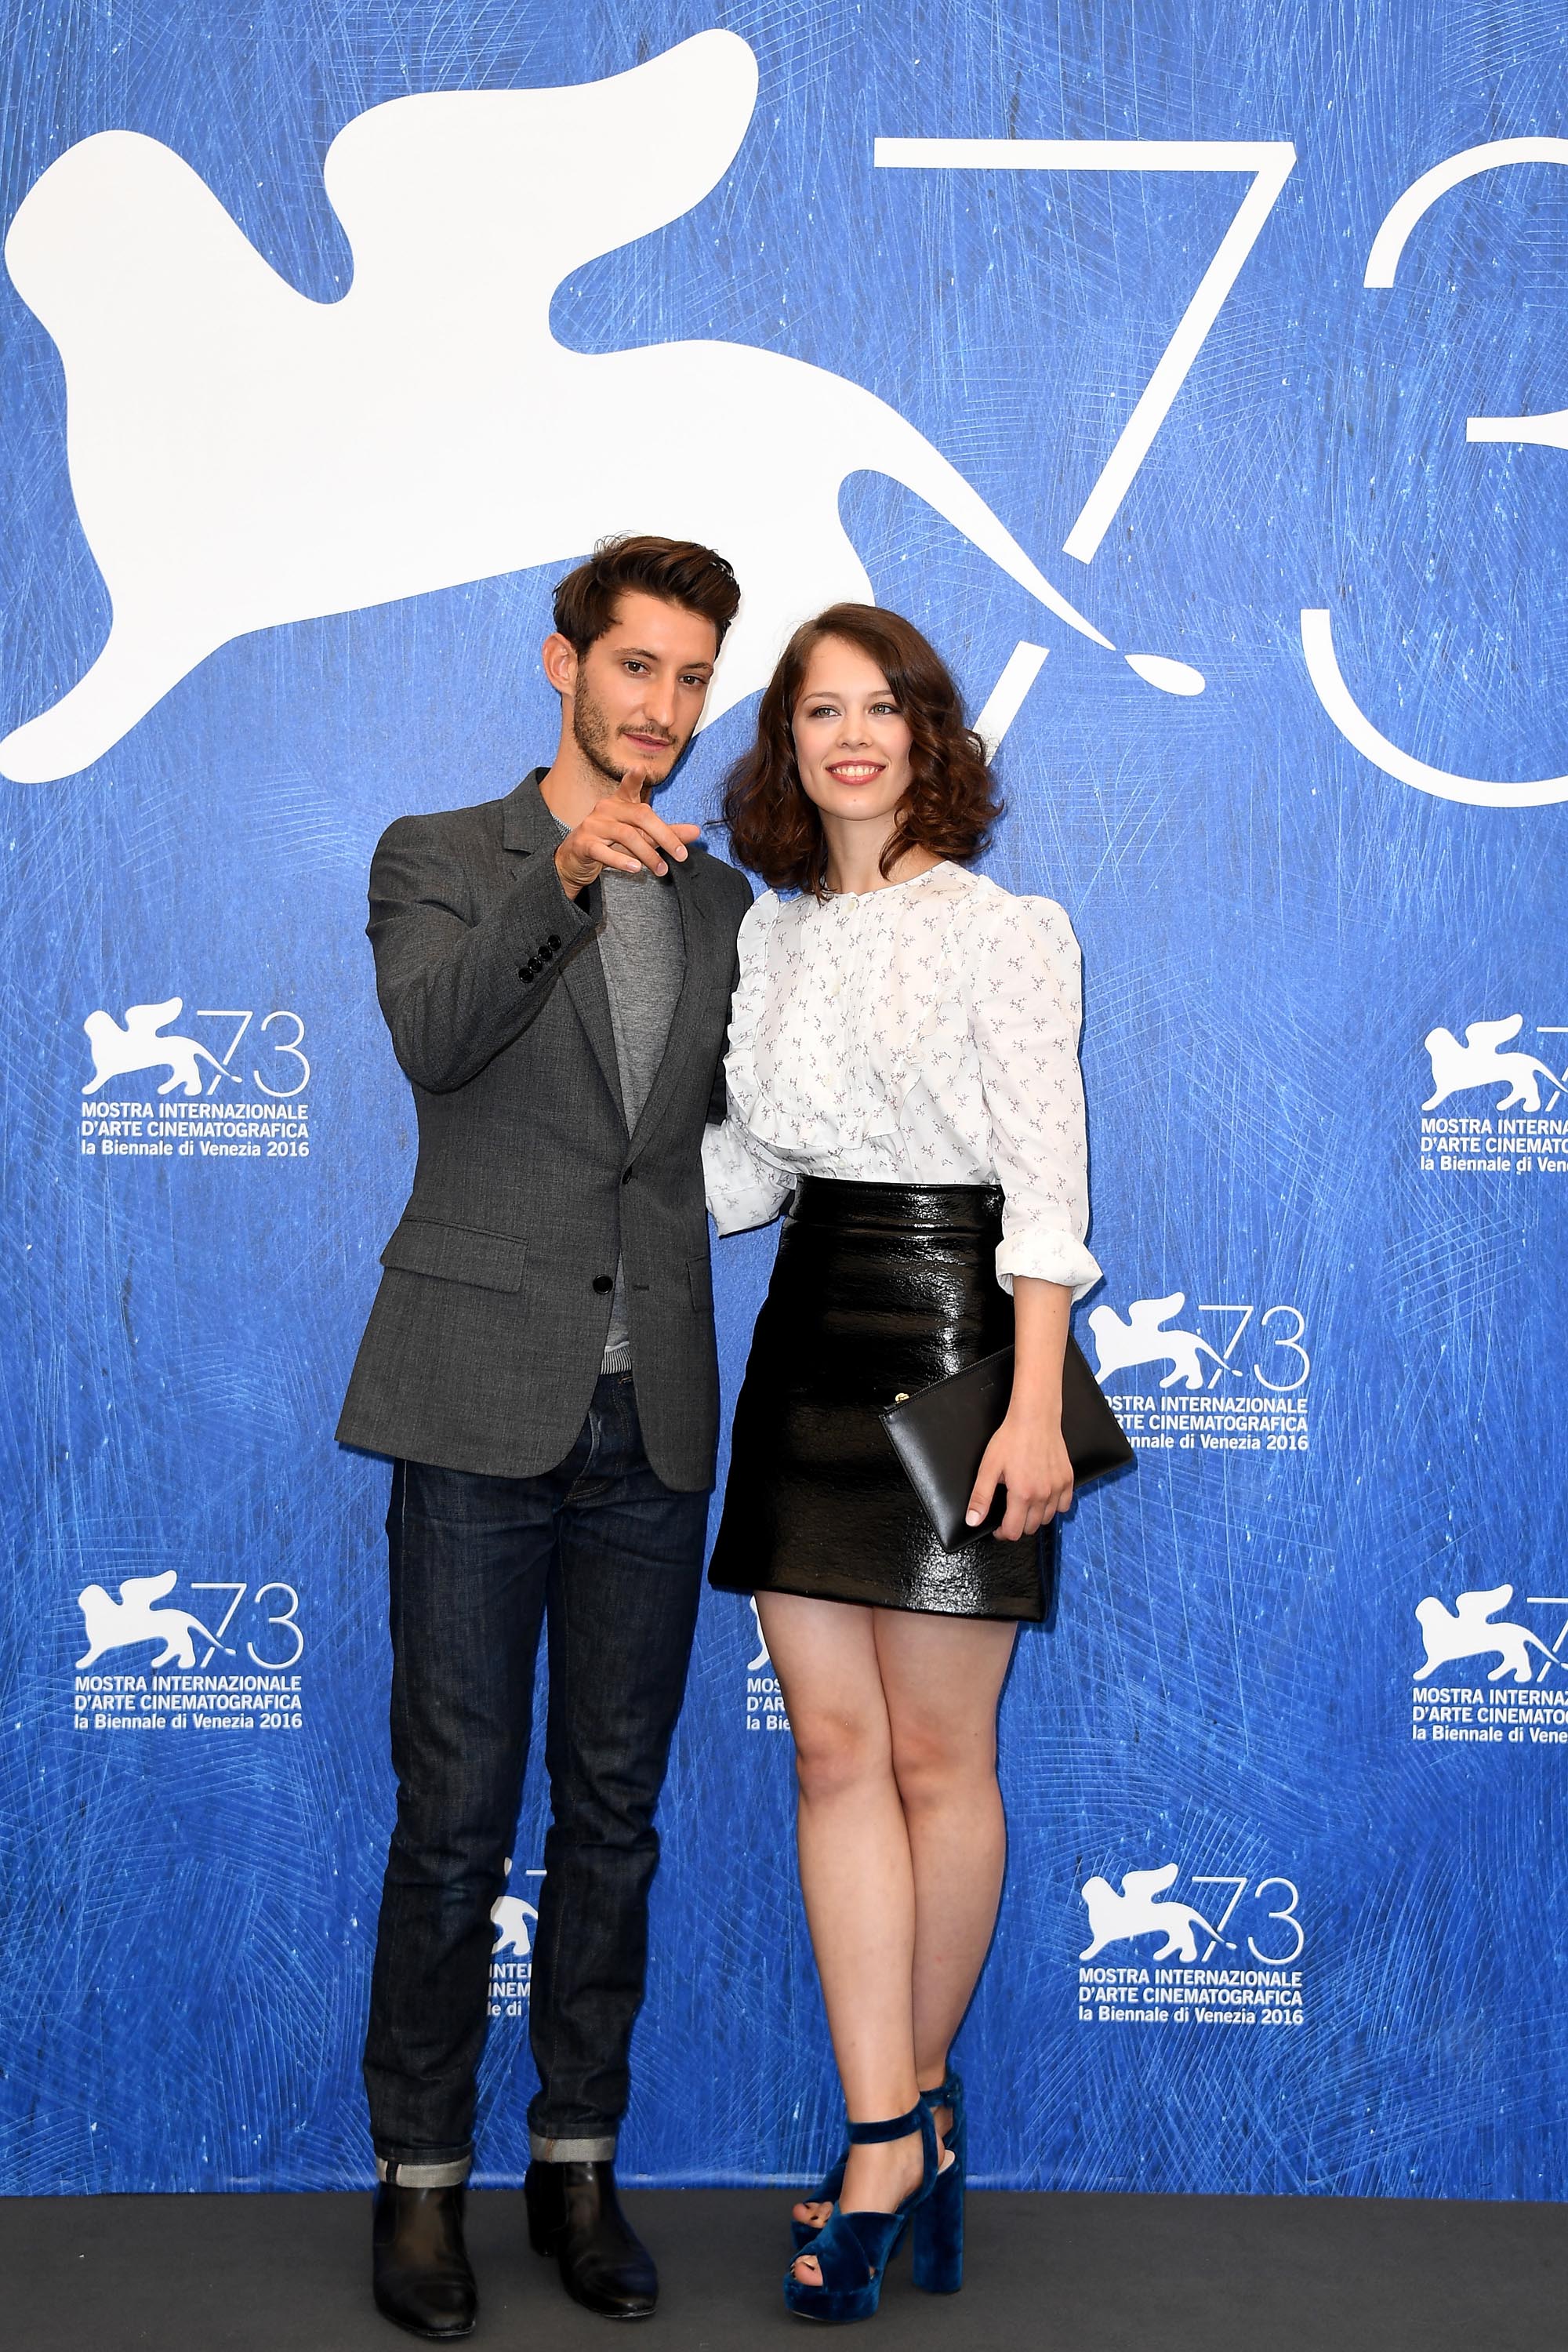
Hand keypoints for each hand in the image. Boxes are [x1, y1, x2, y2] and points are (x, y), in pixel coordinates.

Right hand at [554, 764, 700, 896]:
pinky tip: (635, 869)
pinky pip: (603, 851)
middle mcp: (606, 809)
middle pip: (640, 816)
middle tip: (681, 855)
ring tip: (662, 869)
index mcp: (619, 803)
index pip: (628, 786)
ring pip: (626, 835)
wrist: (575, 860)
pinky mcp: (584, 843)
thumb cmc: (610, 843)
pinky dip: (621, 860)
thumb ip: (666, 833)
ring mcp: (593, 825)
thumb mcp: (640, 836)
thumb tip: (696, 832)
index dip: (634, 778)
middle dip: (665, 836)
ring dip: (648, 854)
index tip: (641, 768)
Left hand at [966, 1404, 1073, 1540]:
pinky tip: (1043, 1497)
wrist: (1034, 1418)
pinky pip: (1064, 1505)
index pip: (1013, 1532)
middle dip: (1017, 1525)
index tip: (997, 1527)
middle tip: (1009, 1514)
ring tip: (1024, 1504)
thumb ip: (981, 1497)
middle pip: (1031, 1528)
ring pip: (1047, 1519)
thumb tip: (973, 1521)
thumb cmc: (1011, 1439)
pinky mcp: (1068, 1479)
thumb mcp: (988, 1468)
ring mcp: (1058, 1488)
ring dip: (1035, 1517)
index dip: (1002, 1533)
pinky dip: (1054, 1506)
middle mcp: (1043, 1495)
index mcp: (1022, 1495)